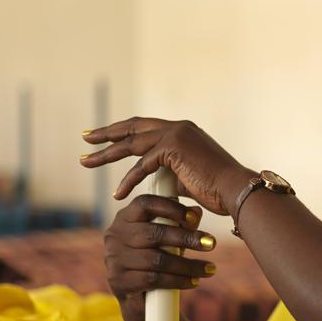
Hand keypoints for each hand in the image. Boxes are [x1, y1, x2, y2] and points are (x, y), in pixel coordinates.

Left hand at [81, 117, 251, 215]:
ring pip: (132, 144)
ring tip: (86, 161)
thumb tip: (154, 178)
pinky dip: (128, 181)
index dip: (123, 131)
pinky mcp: (172, 148)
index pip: (146, 127)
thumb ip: (171, 171)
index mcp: (183, 130)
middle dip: (106, 133)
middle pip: (133, 127)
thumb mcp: (189, 175)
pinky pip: (141, 166)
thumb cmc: (218, 190)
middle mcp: (178, 127)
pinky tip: (118, 193)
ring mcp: (175, 134)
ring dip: (106, 153)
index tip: (104, 136)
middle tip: (85, 138)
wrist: (236, 190)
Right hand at [104, 194, 216, 320]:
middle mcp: (115, 236)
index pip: (145, 203)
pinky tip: (194, 282)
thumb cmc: (155, 257)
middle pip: (154, 233)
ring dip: (188, 265)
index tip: (194, 217)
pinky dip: (178, 280)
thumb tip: (197, 212)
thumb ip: (181, 223)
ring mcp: (115, 259)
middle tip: (211, 243)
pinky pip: (154, 279)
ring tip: (210, 268)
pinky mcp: (119, 282)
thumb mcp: (168, 238)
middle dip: (187, 238)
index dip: (171, 207)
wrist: (138, 298)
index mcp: (125, 218)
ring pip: (157, 260)